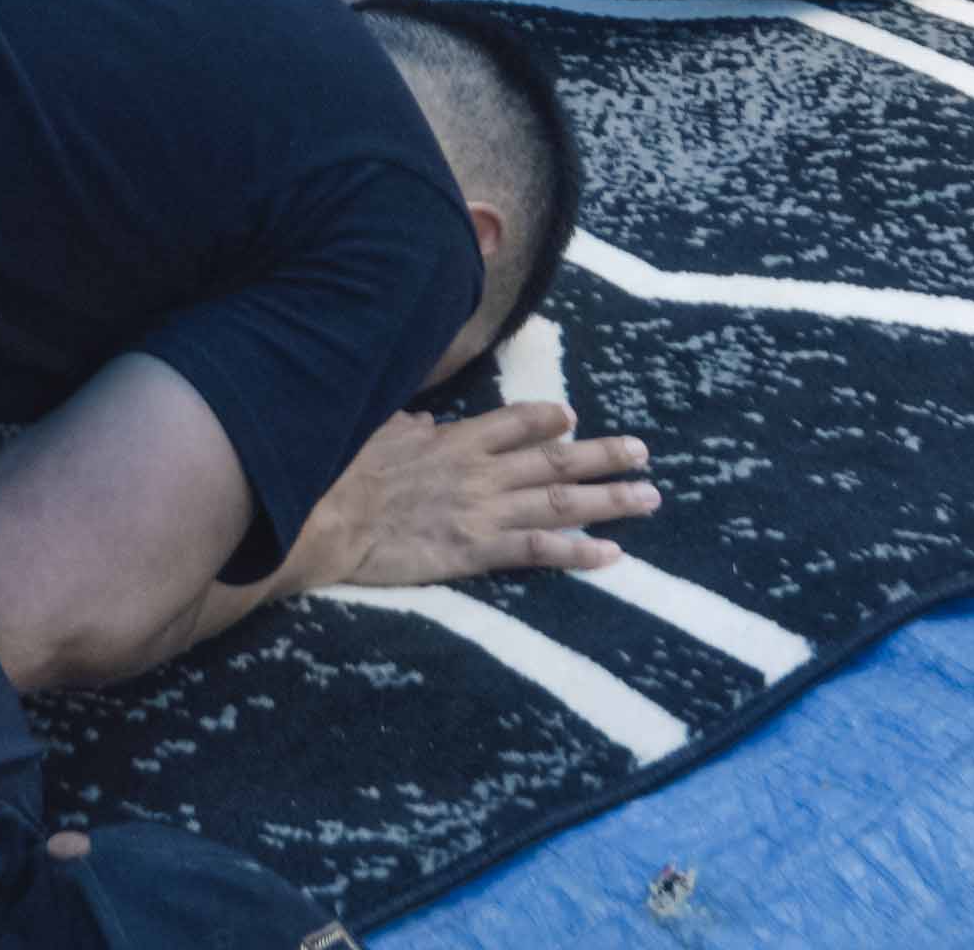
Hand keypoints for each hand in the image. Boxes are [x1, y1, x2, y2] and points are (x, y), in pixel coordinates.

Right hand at [283, 400, 657, 592]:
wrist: (325, 517)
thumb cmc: (340, 472)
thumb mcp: (377, 433)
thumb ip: (410, 427)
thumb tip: (426, 420)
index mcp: (455, 439)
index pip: (516, 422)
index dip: (548, 420)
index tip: (573, 417)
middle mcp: (481, 471)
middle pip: (555, 460)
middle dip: (604, 455)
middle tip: (643, 452)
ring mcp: (483, 512)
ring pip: (560, 502)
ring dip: (609, 500)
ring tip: (648, 497)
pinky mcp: (476, 552)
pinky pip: (538, 550)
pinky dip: (577, 551)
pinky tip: (611, 554)